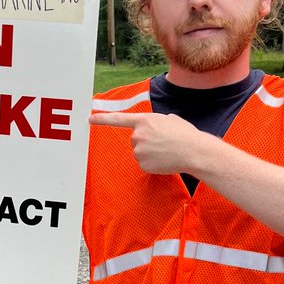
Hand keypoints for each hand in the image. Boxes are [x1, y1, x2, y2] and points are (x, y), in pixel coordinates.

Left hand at [88, 110, 210, 175]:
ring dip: (151, 153)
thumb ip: (157, 122)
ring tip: (167, 151)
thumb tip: (157, 128)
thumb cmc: (185, 134)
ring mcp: (139, 151)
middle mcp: (137, 135)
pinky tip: (165, 160)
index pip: (119, 119)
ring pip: (140, 153)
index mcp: (144, 120)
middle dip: (146, 141)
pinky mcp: (143, 164)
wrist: (193, 151)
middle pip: (135, 140)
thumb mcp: (170, 119)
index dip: (103, 119)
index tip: (90, 118)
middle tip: (163, 142)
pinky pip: (145, 164)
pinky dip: (154, 163)